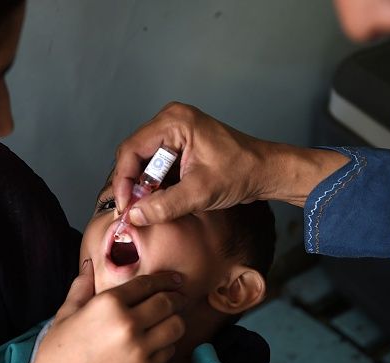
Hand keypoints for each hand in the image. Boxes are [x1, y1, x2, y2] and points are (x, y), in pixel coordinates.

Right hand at [23, 259, 185, 362]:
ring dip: (175, 320)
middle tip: (179, 296)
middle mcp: (127, 324)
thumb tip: (89, 263)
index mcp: (108, 304)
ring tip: (170, 318)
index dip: (165, 279)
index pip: (147, 284)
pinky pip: (168, 351)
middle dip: (177, 297)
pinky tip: (160, 341)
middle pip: (167, 303)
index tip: (175, 278)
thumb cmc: (56, 351)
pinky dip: (168, 343)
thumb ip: (82, 286)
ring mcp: (137, 349)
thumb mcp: (66, 313)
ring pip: (175, 327)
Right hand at [113, 102, 348, 224]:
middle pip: (134, 154)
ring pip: (143, 160)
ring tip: (144, 208)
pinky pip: (156, 163)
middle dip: (132, 184)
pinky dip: (154, 183)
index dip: (123, 181)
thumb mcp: (200, 192)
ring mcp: (174, 131)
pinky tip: (156, 200)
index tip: (124, 206)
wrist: (266, 171)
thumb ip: (165, 205)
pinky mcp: (179, 143)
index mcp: (174, 121)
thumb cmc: (241, 173)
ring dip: (142, 185)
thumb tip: (134, 216)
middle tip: (132, 211)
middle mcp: (170, 120)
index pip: (131, 150)